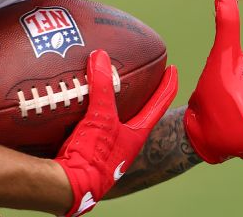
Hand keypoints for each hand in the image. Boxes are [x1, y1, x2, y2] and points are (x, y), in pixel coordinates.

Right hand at [54, 50, 177, 216]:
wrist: (69, 187)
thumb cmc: (93, 156)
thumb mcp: (100, 118)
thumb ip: (102, 87)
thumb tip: (100, 55)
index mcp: (136, 135)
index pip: (159, 105)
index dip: (167, 86)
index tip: (174, 69)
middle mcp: (126, 144)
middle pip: (140, 115)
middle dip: (143, 97)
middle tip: (144, 77)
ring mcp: (108, 150)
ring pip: (117, 122)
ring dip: (116, 106)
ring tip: (111, 89)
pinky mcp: (89, 153)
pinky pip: (95, 128)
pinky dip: (92, 114)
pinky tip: (79, 108)